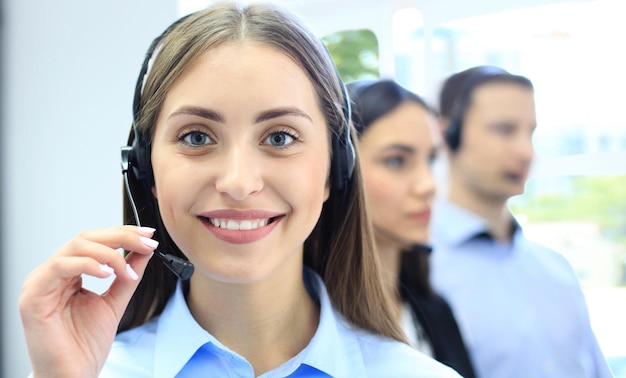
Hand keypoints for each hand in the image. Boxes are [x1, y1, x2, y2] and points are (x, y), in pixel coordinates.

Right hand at [19, 226, 157, 376]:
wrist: (74, 375)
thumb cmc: (85, 345)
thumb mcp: (115, 301)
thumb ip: (127, 274)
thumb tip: (144, 249)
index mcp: (68, 274)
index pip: (94, 241)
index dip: (123, 234)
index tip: (148, 235)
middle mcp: (52, 274)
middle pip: (86, 238)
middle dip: (121, 237)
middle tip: (146, 243)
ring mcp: (40, 283)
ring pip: (75, 247)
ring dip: (109, 253)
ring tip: (127, 271)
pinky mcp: (33, 297)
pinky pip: (60, 267)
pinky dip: (87, 265)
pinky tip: (107, 273)